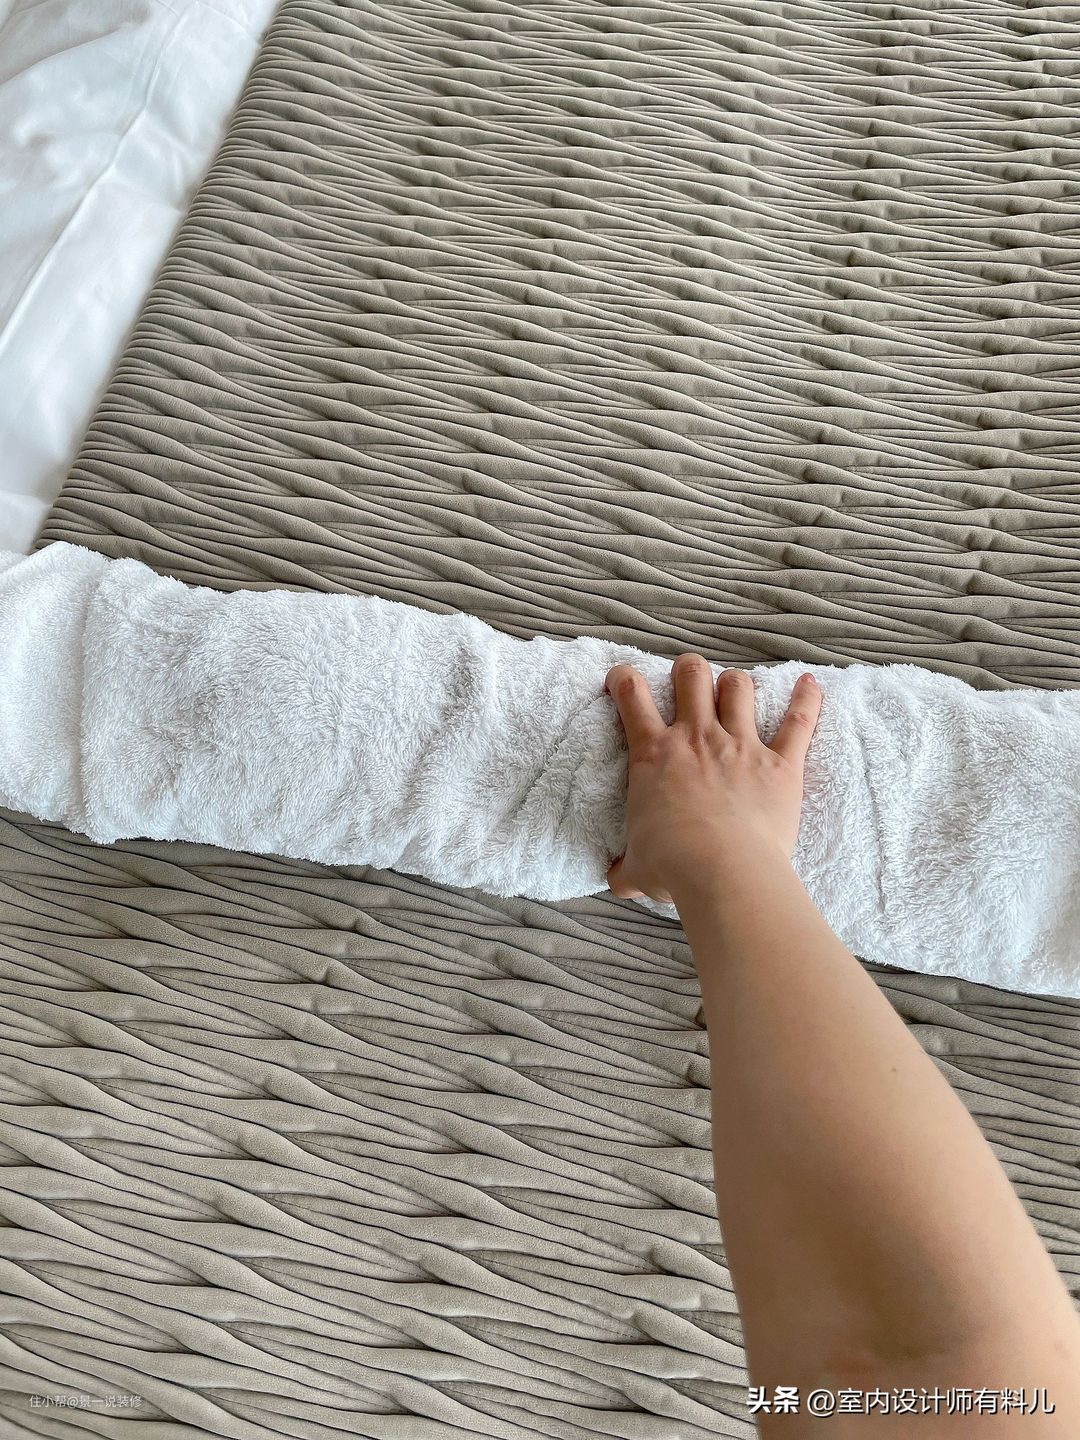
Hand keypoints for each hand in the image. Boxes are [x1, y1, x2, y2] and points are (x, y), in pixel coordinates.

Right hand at [604, 655, 822, 904]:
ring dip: (736, 685)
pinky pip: (798, 723)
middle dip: (688, 671)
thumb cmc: (674, 867)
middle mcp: (696, 738)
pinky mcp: (780, 763)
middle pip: (691, 676)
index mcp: (653, 755)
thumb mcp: (637, 868)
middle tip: (688, 682)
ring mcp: (741, 746)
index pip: (632, 696)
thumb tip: (617, 880)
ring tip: (735, 690)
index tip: (624, 680)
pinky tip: (810, 685)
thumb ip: (626, 868)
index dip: (624, 678)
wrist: (724, 872)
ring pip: (739, 689)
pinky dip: (807, 701)